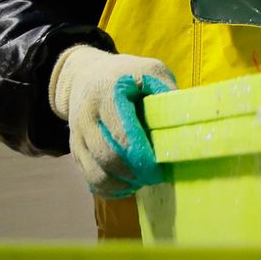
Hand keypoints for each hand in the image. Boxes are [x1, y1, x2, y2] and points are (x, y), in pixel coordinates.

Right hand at [48, 44, 175, 197]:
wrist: (86, 76)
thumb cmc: (127, 74)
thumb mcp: (149, 71)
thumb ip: (166, 91)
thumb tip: (185, 118)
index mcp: (107, 95)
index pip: (122, 134)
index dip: (142, 157)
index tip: (159, 168)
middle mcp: (87, 117)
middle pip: (108, 158)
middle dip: (134, 174)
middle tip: (155, 177)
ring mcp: (77, 136)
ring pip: (96, 174)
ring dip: (121, 184)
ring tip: (141, 181)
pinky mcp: (75, 151)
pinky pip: (89, 179)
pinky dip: (109, 188)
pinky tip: (127, 185)